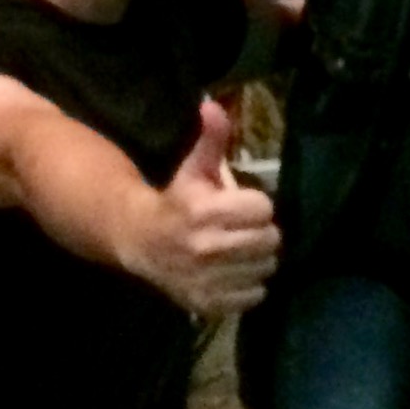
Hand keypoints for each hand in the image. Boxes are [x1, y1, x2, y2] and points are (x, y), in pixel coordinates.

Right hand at [125, 100, 279, 317]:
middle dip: (262, 232)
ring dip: (258, 260)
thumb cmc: (176, 201)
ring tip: (240, 251)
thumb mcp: (193, 167)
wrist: (139, 242)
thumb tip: (213, 104)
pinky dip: (249, 286)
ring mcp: (206, 280)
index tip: (243, 206)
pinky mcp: (208, 304)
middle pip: (270, 240)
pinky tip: (233, 273)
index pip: (264, 209)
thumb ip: (211, 138)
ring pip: (265, 269)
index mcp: (204, 212)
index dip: (257, 205)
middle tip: (245, 229)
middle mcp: (206, 248)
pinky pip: (254, 297)